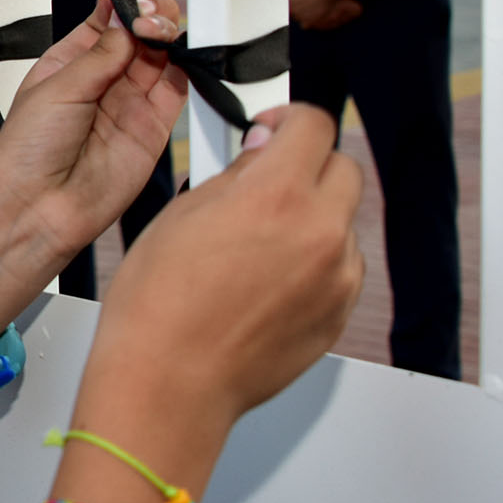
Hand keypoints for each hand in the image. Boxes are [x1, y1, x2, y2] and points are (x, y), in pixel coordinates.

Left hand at [0, 0, 189, 312]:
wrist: (37, 210)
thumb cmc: (26, 154)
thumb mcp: (56, 89)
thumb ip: (99, 54)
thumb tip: (126, 18)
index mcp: (69, 63)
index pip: (106, 21)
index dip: (122, 7)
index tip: (130, 2)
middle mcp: (102, 81)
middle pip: (139, 34)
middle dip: (150, 18)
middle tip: (151, 21)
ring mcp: (129, 104)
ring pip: (161, 57)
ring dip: (168, 38)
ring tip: (162, 34)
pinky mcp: (153, 129)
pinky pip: (177, 90)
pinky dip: (186, 68)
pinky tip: (180, 55)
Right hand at [83, 105, 363, 434]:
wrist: (170, 382)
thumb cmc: (159, 306)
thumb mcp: (183, 213)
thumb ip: (235, 173)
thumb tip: (260, 150)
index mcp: (277, 195)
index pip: (313, 125)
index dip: (289, 120)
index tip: (273, 131)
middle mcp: (319, 231)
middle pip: (343, 168)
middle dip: (309, 167)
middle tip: (270, 181)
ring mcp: (336, 277)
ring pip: (343, 222)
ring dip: (313, 218)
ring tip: (261, 245)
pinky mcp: (339, 314)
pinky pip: (340, 269)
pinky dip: (315, 264)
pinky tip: (268, 282)